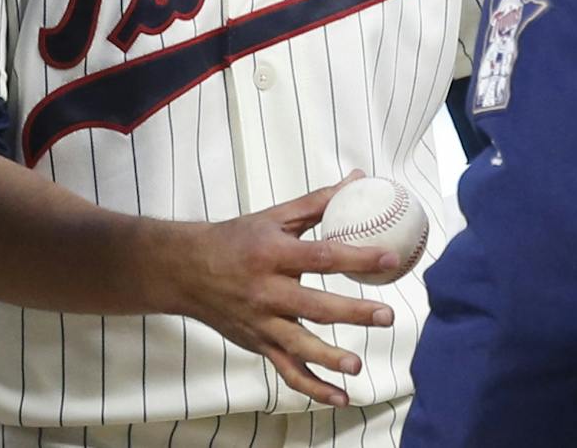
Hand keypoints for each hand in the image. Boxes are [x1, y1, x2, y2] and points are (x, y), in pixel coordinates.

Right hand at [151, 171, 401, 407]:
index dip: (356, 258)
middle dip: (353, 312)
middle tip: (386, 315)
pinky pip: (287, 371)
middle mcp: (267, 291)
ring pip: (298, 344)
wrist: (187, 271)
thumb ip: (318, 203)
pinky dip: (312, 388)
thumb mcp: (274, 217)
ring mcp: (262, 323)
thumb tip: (357, 180)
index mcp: (273, 255)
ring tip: (356, 365)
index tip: (389, 259)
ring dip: (329, 358)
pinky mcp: (259, 344)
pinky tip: (339, 396)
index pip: (321, 257)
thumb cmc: (236, 240)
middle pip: (314, 305)